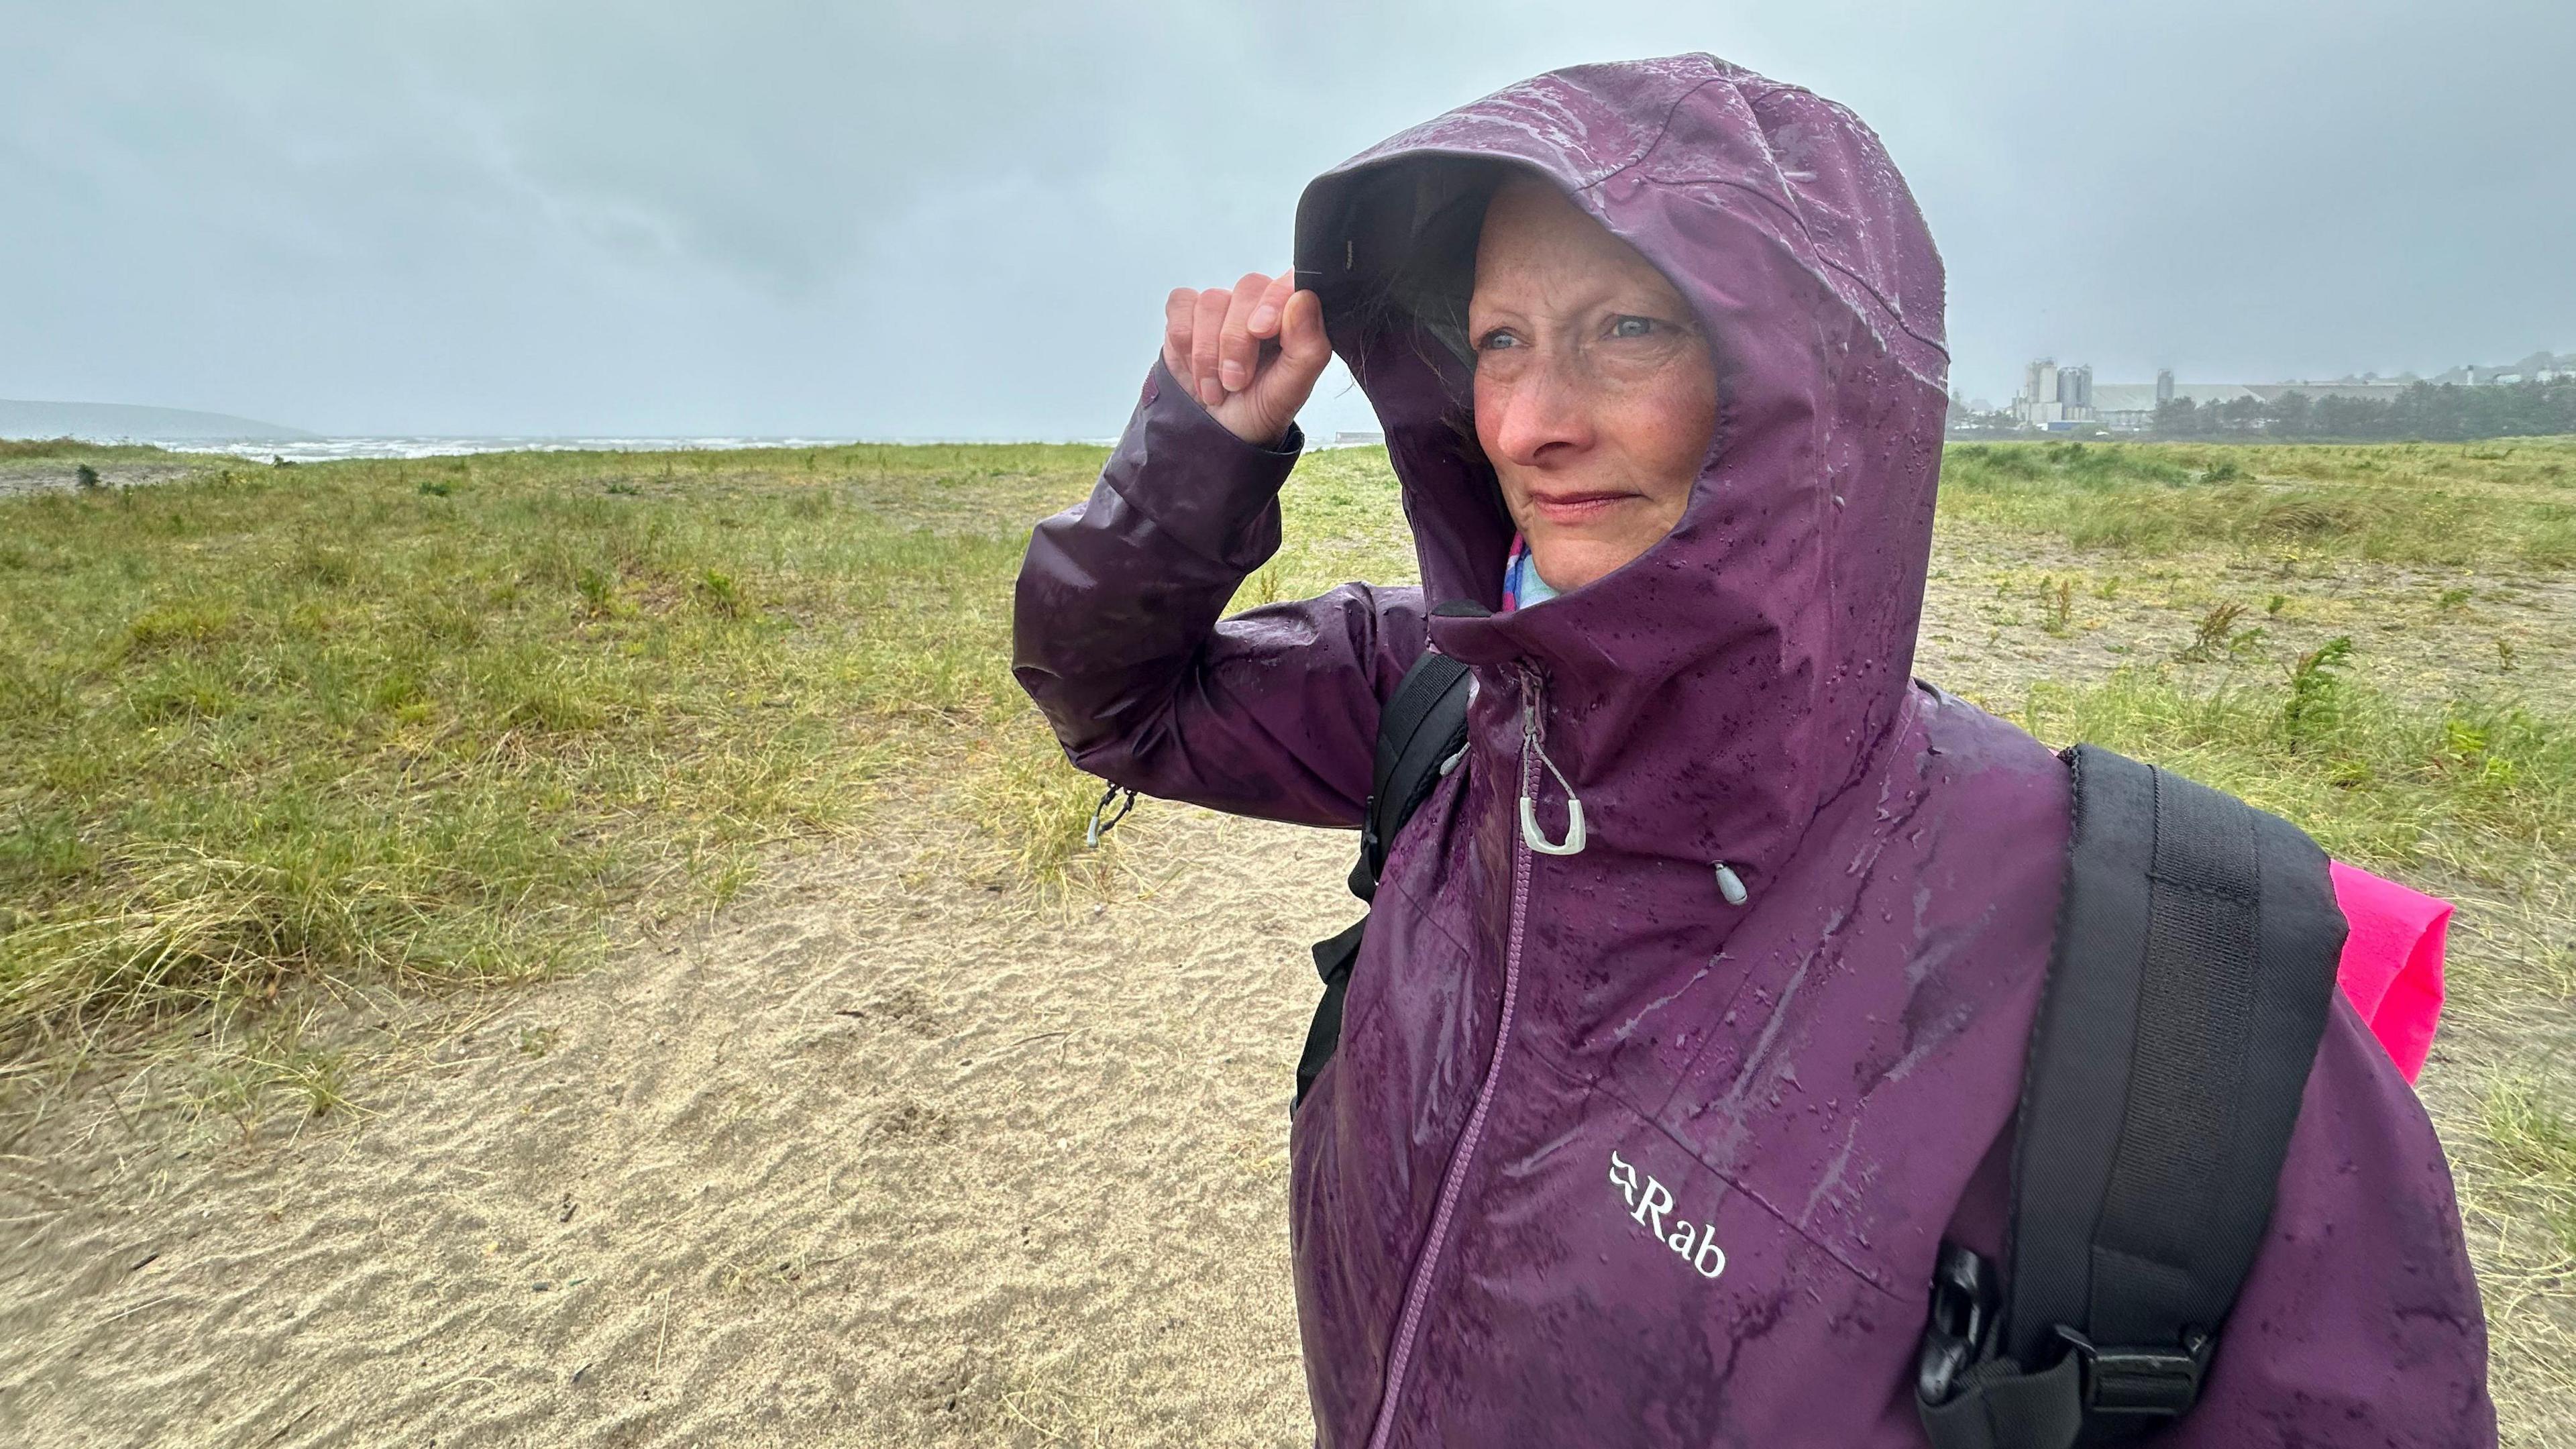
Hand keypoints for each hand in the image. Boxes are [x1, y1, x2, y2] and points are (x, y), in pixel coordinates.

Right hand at [1163, 269, 1330, 447]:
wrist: (1220, 429)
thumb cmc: (1262, 405)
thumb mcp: (1293, 389)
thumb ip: (1308, 346)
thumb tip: (1303, 299)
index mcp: (1292, 314)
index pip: (1287, 283)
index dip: (1272, 301)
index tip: (1261, 331)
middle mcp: (1257, 303)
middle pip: (1246, 289)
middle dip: (1236, 341)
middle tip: (1236, 381)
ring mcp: (1222, 306)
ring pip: (1210, 302)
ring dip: (1208, 353)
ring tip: (1216, 389)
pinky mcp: (1187, 312)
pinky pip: (1181, 305)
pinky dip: (1185, 342)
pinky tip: (1195, 369)